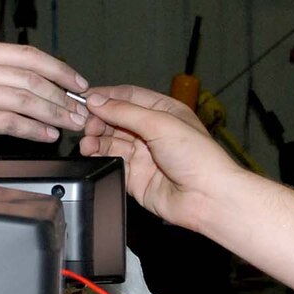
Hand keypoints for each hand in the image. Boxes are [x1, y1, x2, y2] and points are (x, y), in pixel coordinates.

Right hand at [0, 39, 87, 154]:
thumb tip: (39, 85)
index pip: (29, 55)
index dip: (60, 69)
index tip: (78, 84)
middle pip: (33, 78)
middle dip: (63, 97)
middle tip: (80, 111)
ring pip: (27, 99)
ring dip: (55, 114)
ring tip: (70, 125)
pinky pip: (12, 121)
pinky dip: (35, 130)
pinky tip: (46, 135)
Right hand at [77, 84, 237, 228]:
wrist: (207, 197)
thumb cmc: (198, 157)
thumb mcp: (160, 123)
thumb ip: (125, 112)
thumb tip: (97, 101)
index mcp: (164, 111)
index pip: (129, 97)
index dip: (107, 96)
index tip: (86, 98)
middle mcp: (153, 132)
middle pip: (116, 119)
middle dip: (99, 119)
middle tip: (87, 124)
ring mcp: (144, 155)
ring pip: (111, 141)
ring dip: (96, 139)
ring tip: (87, 141)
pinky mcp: (136, 177)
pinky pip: (112, 162)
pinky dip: (99, 157)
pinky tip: (92, 152)